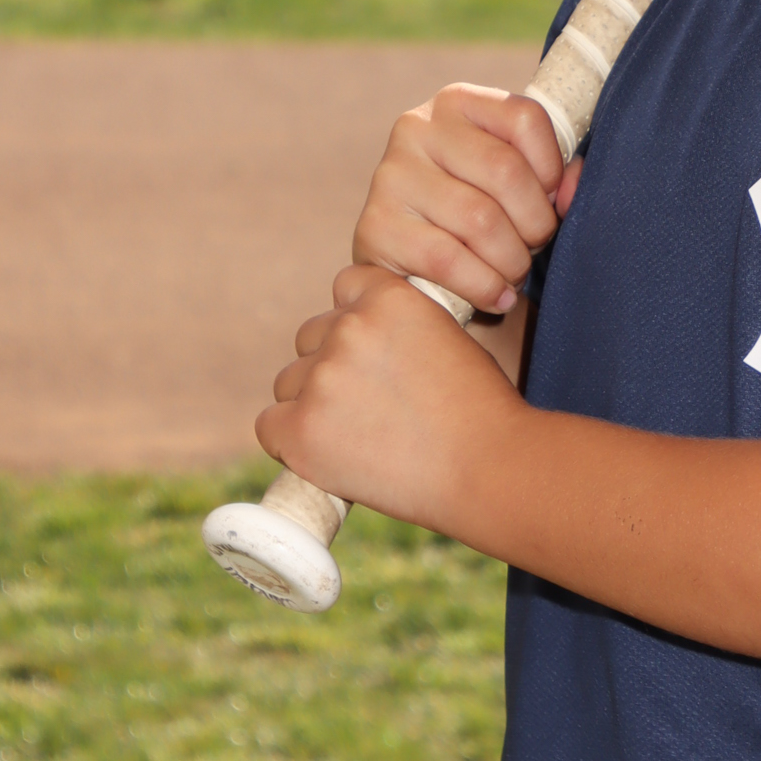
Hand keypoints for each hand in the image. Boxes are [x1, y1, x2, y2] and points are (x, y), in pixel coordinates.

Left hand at [256, 265, 529, 529]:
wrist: (490, 471)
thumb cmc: (483, 413)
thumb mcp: (452, 339)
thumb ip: (404, 328)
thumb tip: (369, 345)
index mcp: (389, 298)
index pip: (346, 289)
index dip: (360, 325)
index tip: (379, 356)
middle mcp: (349, 329)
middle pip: (311, 338)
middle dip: (334, 367)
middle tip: (374, 408)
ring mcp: (322, 379)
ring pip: (290, 383)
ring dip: (314, 404)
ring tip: (363, 438)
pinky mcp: (302, 430)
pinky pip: (270, 426)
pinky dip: (293, 442)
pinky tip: (331, 455)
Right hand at [351, 83, 581, 314]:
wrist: (411, 267)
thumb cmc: (476, 215)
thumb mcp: (516, 186)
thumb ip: (554, 179)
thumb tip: (572, 186)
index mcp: (458, 103)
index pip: (525, 118)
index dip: (552, 168)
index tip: (552, 200)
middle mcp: (417, 128)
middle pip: (505, 171)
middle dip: (535, 222)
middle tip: (536, 247)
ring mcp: (391, 175)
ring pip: (480, 220)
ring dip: (512, 260)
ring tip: (514, 273)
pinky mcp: (375, 226)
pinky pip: (447, 259)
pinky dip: (484, 285)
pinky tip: (497, 296)